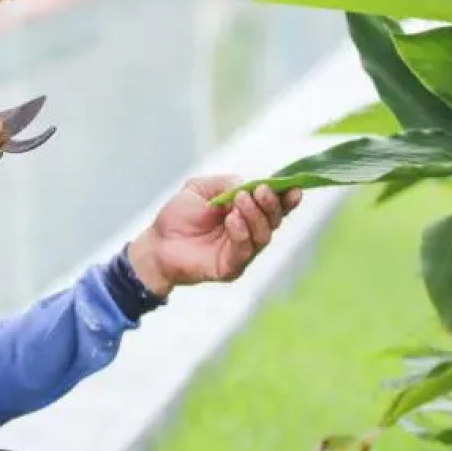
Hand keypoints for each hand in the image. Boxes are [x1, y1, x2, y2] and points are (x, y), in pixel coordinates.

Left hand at [126, 175, 301, 298]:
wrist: (157, 242)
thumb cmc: (178, 214)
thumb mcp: (200, 188)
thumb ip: (226, 183)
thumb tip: (250, 185)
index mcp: (246, 211)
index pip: (274, 205)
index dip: (286, 197)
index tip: (294, 187)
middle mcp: (250, 231)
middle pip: (274, 220)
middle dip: (271, 204)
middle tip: (260, 190)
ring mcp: (242, 251)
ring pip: (263, 235)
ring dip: (255, 216)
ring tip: (240, 201)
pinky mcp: (232, 267)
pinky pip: (245, 251)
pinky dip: (242, 233)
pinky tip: (232, 220)